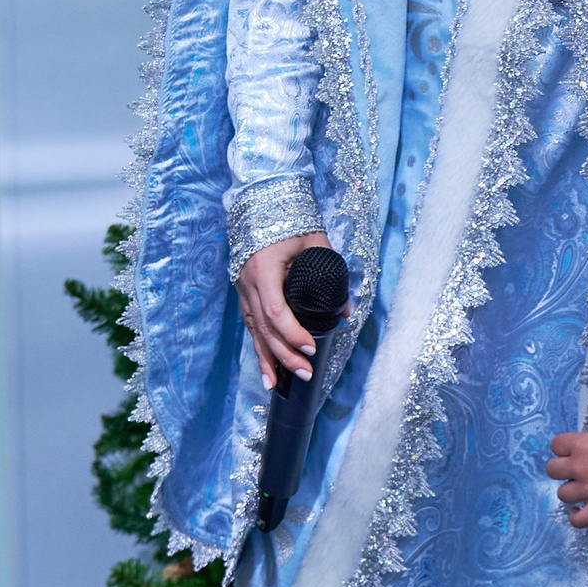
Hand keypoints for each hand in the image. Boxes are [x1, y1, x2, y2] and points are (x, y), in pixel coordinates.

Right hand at [236, 231, 340, 391]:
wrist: (262, 201)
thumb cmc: (292, 220)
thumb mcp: (316, 242)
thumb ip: (332, 274)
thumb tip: (346, 311)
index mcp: (264, 268)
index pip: (275, 310)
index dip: (293, 333)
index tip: (311, 348)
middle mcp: (247, 282)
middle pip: (264, 327)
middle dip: (285, 354)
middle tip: (305, 373)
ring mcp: (241, 289)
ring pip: (254, 331)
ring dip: (268, 358)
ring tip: (280, 384)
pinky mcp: (243, 294)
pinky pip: (251, 326)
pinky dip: (259, 349)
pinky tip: (267, 371)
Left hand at [548, 430, 587, 527]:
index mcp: (581, 444)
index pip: (556, 445)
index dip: (564, 450)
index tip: (574, 453)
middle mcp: (578, 466)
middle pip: (552, 470)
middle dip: (563, 471)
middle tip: (578, 472)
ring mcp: (587, 489)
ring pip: (562, 494)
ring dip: (571, 492)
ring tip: (584, 491)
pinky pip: (577, 520)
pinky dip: (576, 517)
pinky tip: (580, 512)